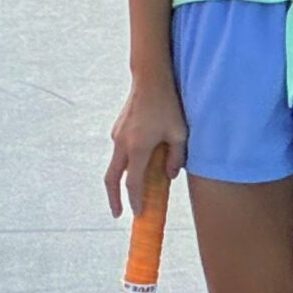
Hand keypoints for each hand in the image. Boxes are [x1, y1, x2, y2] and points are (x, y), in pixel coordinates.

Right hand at [104, 81, 189, 218]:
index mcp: (137, 149)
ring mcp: (117, 135)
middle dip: (114, 199)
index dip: (135, 201)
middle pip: (112, 179)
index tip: (137, 214)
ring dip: (121, 179)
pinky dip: (125, 163)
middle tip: (119, 213)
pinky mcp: (118, 128)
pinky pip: (120, 151)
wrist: (150, 78)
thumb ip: (176, 157)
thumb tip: (170, 176)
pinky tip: (140, 162)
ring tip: (133, 189)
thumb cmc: (168, 105)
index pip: (133, 184)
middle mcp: (122, 144)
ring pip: (115, 164)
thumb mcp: (179, 133)